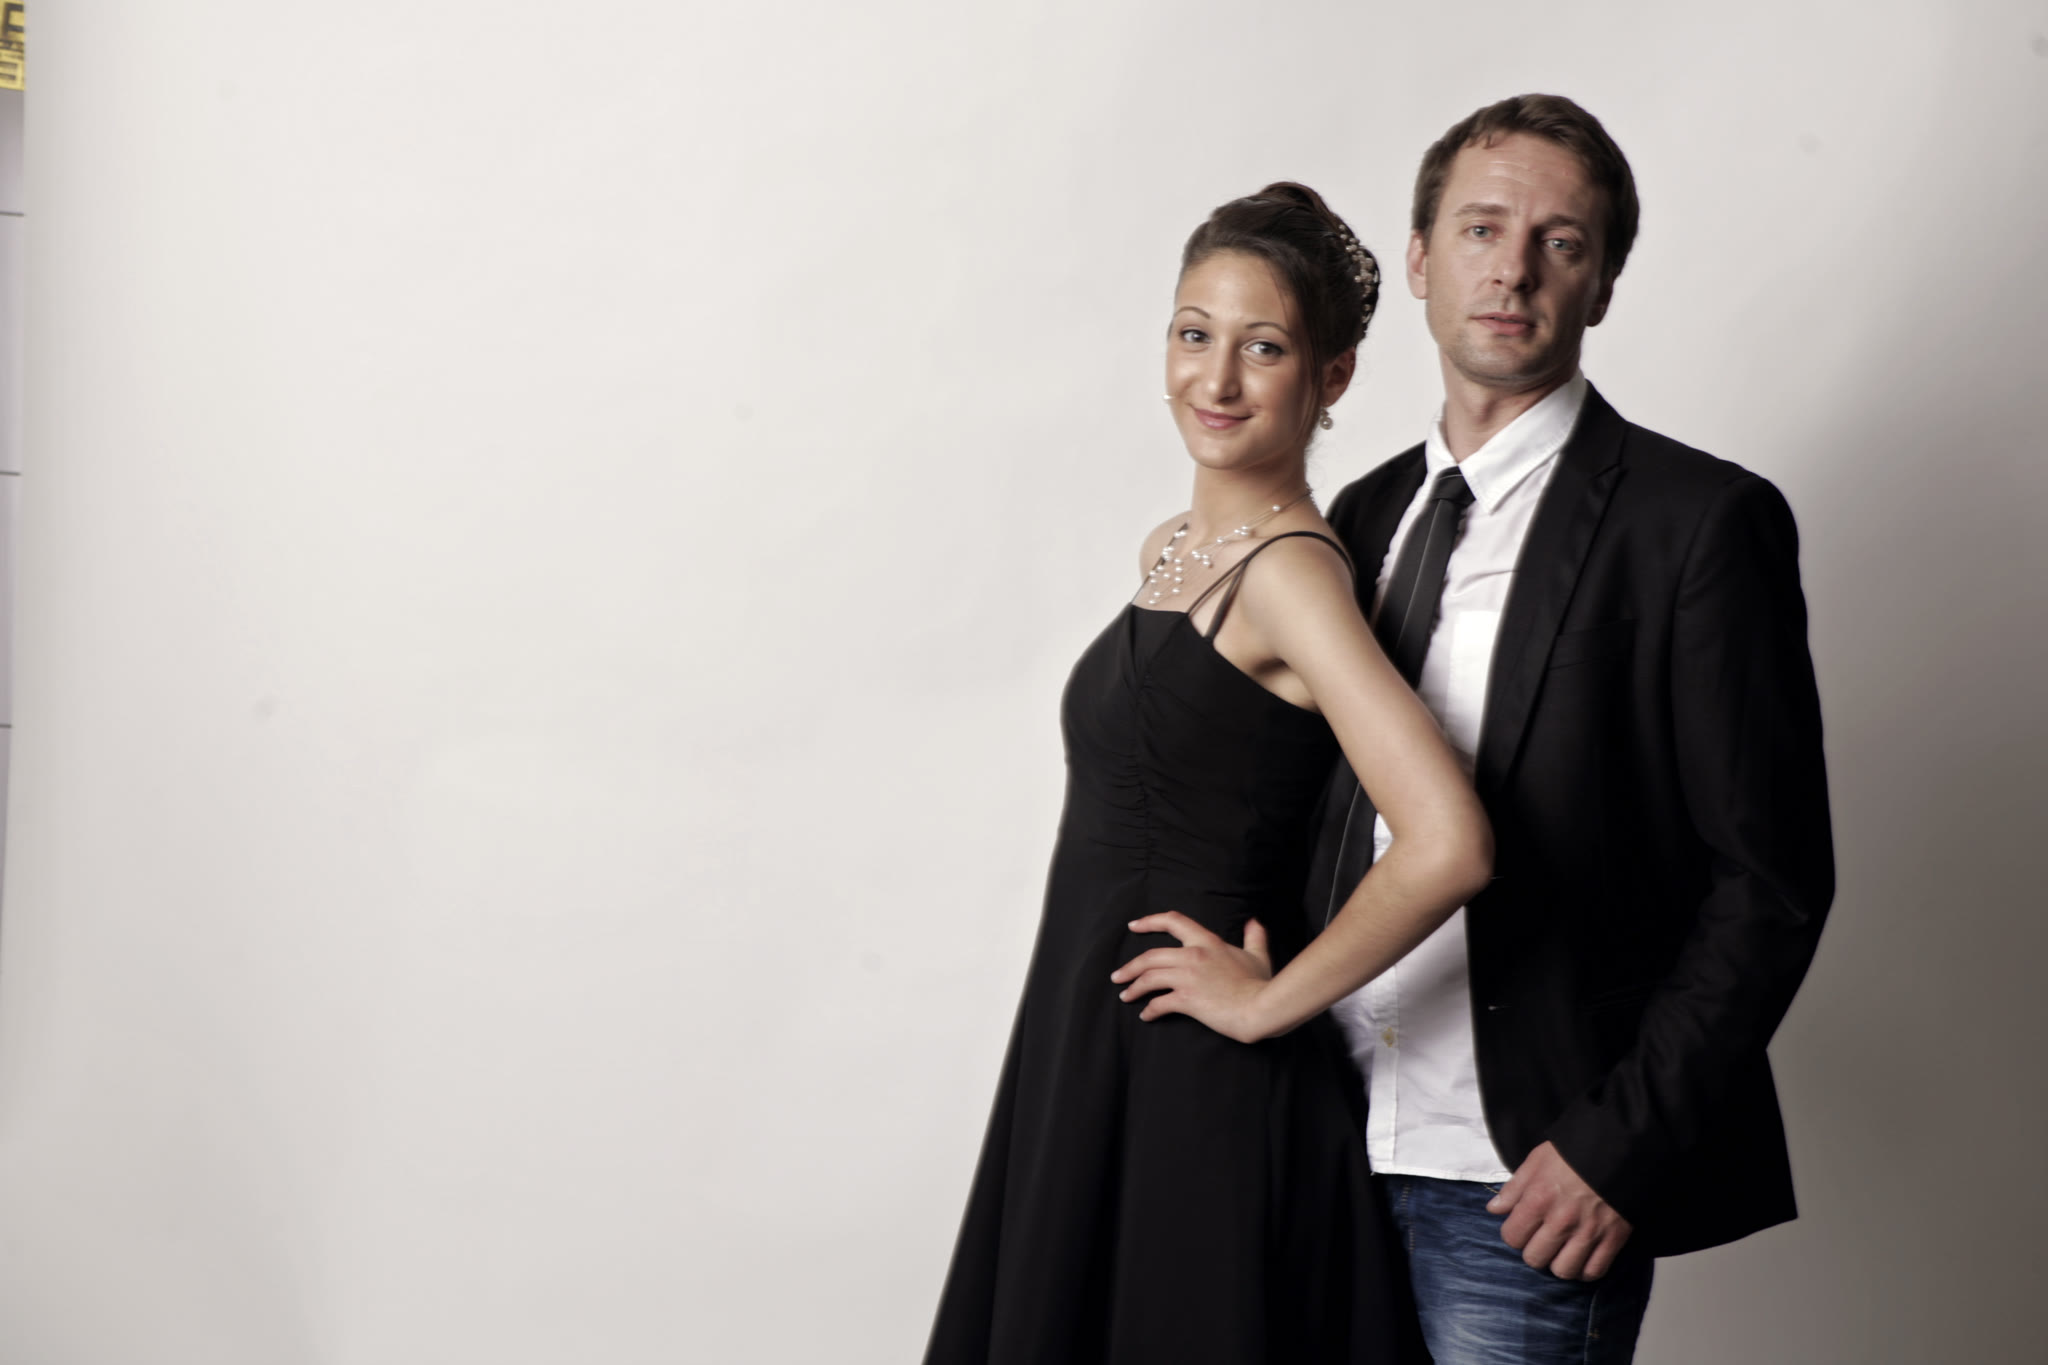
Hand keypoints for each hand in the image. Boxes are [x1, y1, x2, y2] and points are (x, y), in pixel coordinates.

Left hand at [1108, 912, 1273, 1042]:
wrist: (1261, 1007)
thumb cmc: (1260, 983)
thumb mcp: (1257, 956)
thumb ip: (1254, 937)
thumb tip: (1254, 922)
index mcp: (1207, 941)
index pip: (1173, 921)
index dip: (1149, 921)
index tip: (1133, 926)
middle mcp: (1192, 955)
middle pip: (1150, 955)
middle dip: (1129, 967)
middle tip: (1118, 976)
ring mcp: (1187, 977)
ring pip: (1148, 978)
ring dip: (1133, 988)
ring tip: (1126, 996)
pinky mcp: (1186, 1000)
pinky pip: (1159, 1004)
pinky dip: (1150, 1010)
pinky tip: (1146, 1016)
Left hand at [1488, 1141, 1632, 1279]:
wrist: (1617, 1149)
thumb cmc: (1572, 1153)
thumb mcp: (1536, 1161)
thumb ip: (1514, 1188)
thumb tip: (1494, 1209)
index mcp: (1538, 1200)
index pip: (1512, 1237)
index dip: (1513, 1233)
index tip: (1522, 1226)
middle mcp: (1561, 1221)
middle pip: (1534, 1258)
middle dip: (1534, 1250)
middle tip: (1541, 1238)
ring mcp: (1588, 1233)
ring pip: (1563, 1270)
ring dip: (1559, 1263)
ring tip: (1561, 1250)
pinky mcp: (1612, 1239)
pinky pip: (1594, 1271)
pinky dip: (1585, 1270)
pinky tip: (1582, 1258)